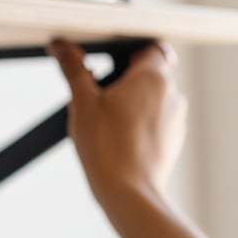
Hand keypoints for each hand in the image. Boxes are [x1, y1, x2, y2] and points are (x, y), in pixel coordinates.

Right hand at [49, 39, 187, 214]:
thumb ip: (74, 69)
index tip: (110, 64)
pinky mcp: (173, 140)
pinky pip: (156, 121)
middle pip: (150, 74)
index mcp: (153, 77)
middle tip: (99, 97)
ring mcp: (176, 119)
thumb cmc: (106, 145)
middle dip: (125, 81)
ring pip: (153, 98)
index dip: (129, 53)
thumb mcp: (82, 102)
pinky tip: (118, 139)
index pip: (150, 48)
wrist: (128, 191)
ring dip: (133, 103)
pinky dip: (140, 124)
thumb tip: (61, 45)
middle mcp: (172, 94)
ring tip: (106, 122)